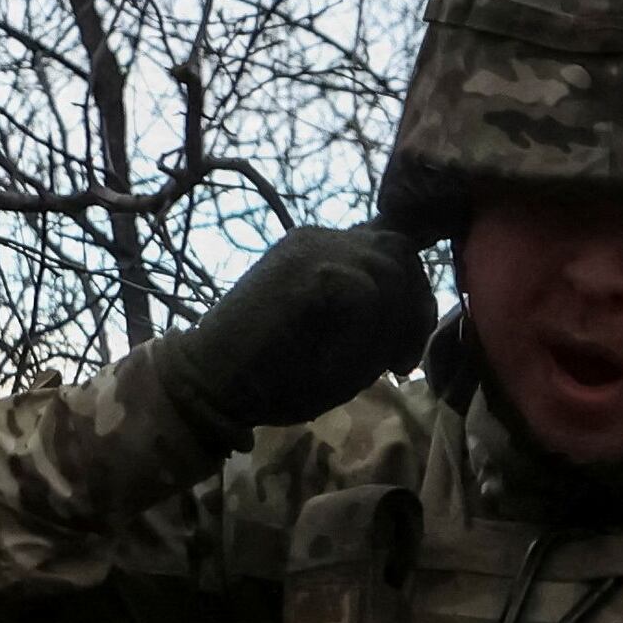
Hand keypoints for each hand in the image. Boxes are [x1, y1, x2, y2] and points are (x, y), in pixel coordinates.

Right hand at [150, 225, 437, 441]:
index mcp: (323, 249)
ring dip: (387, 330)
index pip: (395, 248)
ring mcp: (314, 246)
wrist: (207, 385)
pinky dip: (360, 341)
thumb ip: (375, 315)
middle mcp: (321, 237)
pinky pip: (367, 296)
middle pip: (401, 251)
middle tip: (397, 364)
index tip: (402, 353)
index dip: (413, 294)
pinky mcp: (309, 267)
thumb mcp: (339, 341)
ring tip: (360, 370)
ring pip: (391, 272)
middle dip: (412, 310)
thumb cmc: (270, 376)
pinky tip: (335, 369)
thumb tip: (415, 312)